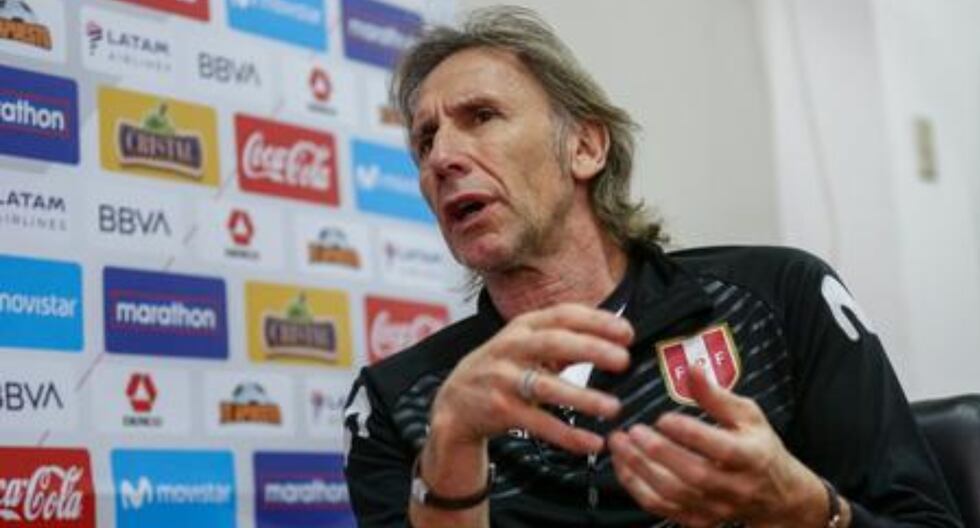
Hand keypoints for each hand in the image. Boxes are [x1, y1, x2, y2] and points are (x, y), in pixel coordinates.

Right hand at [430, 303, 632, 452]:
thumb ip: (566, 339)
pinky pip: (539, 423)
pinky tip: (591, 443)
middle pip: (554, 343)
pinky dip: (567, 435)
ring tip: (613, 407)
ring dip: (582, 397)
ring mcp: (503, 379)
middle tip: (623, 361)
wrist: (455, 401)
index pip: (563, 315)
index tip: (627, 332)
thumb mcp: (528, 344)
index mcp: (524, 326)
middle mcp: (512, 347)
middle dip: (591, 349)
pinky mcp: (501, 410)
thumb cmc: (504, 368)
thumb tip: (615, 334)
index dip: (596, 321)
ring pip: (547, 386)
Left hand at [608, 365, 830, 526]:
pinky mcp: (697, 519)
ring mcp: (715, 507)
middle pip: (694, 475)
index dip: (690, 433)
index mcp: (751, 457)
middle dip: (659, 452)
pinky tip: (623, 464)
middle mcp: (734, 487)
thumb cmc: (758, 447)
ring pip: (673, 494)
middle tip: (634, 430)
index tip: (663, 417)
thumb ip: (716, 395)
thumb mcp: (747, 415)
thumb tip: (692, 369)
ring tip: (619, 443)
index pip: (721, 449)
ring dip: (640, 469)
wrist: (775, 496)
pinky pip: (661, 507)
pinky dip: (636, 487)